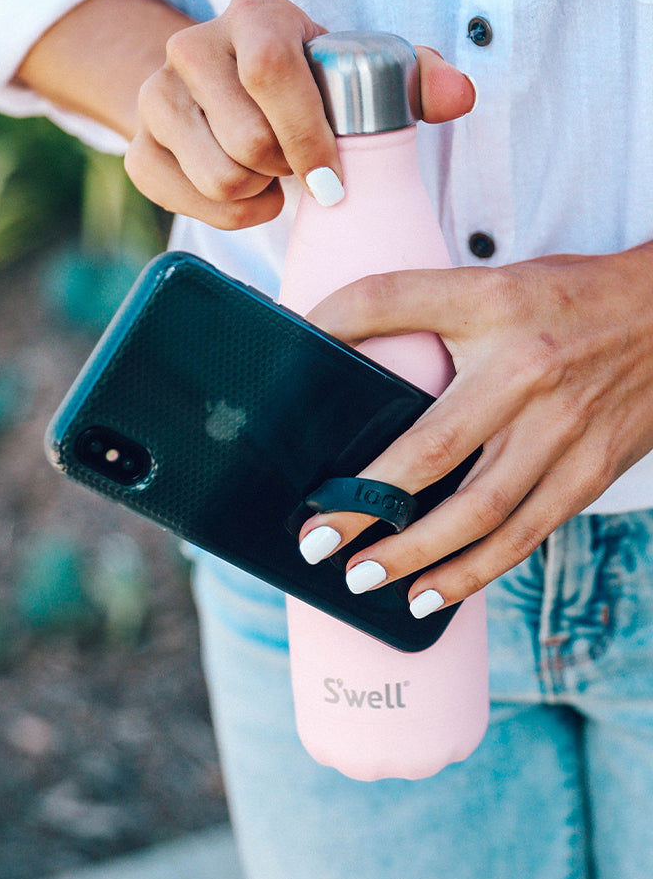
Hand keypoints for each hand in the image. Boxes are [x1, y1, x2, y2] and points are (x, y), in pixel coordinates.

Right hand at [124, 0, 475, 228]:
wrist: (224, 89)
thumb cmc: (306, 86)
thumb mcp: (356, 72)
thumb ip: (413, 79)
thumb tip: (459, 95)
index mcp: (253, 16)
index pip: (270, 73)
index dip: (307, 137)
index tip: (332, 182)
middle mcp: (192, 48)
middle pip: (247, 142)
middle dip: (286, 171)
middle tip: (298, 166)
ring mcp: (156, 98)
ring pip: (220, 180)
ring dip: (260, 193)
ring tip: (272, 172)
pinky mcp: (139, 150)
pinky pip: (190, 204)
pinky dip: (229, 213)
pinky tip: (246, 190)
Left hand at [300, 246, 652, 616]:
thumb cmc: (571, 299)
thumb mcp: (495, 285)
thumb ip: (422, 306)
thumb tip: (335, 340)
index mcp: (491, 305)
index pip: (387, 299)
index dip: (331, 321)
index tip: (289, 365)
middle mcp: (524, 371)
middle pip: (429, 448)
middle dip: (364, 504)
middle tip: (314, 539)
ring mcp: (561, 428)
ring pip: (478, 511)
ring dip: (413, 554)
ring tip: (359, 579)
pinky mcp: (589, 469)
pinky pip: (524, 533)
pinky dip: (473, 570)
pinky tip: (429, 593)